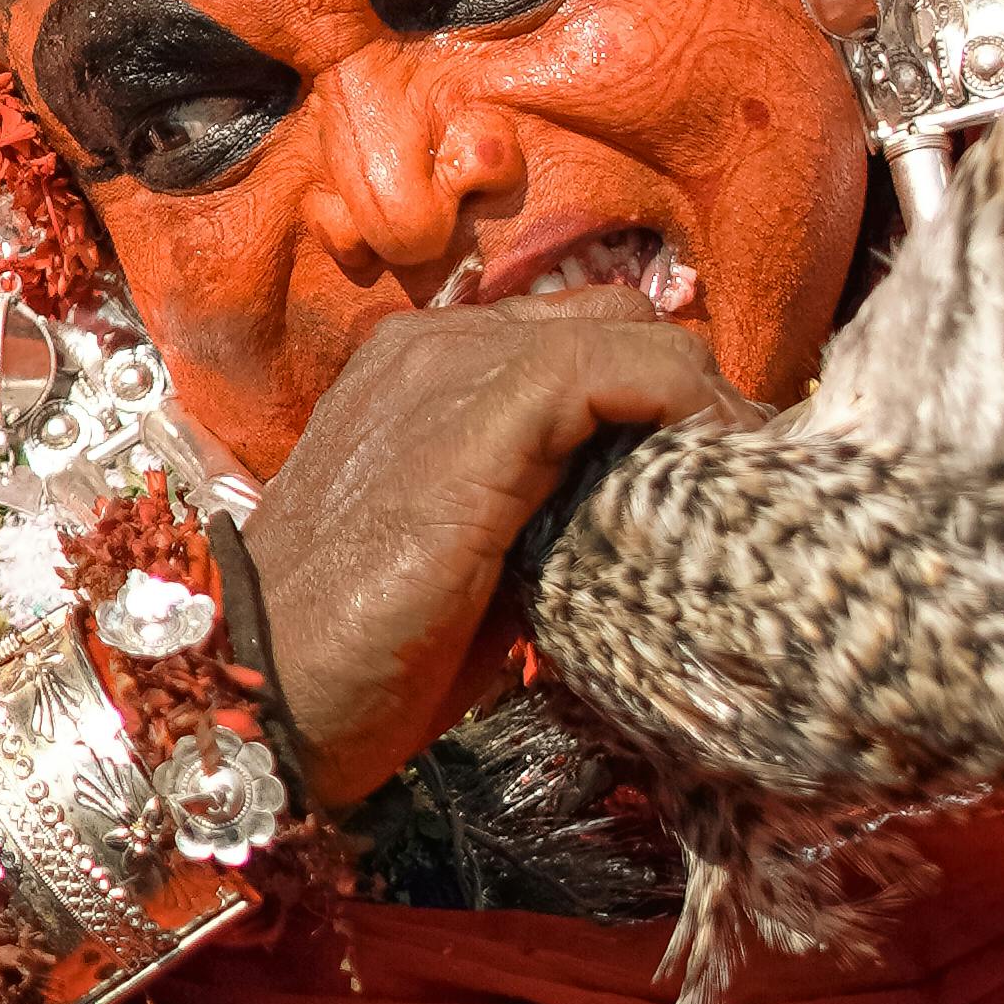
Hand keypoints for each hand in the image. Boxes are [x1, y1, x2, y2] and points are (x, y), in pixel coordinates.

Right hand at [239, 302, 727, 802]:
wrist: (259, 688)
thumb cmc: (355, 656)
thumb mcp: (467, 568)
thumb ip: (544, 517)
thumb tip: (650, 524)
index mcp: (417, 371)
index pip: (573, 336)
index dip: (657, 393)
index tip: (717, 469)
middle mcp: (433, 343)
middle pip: (612, 316)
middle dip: (687, 388)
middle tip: (737, 475)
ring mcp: (451, 366)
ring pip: (629, 330)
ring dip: (700, 399)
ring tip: (744, 478)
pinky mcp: (483, 411)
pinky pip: (621, 367)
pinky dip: (686, 405)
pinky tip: (717, 465)